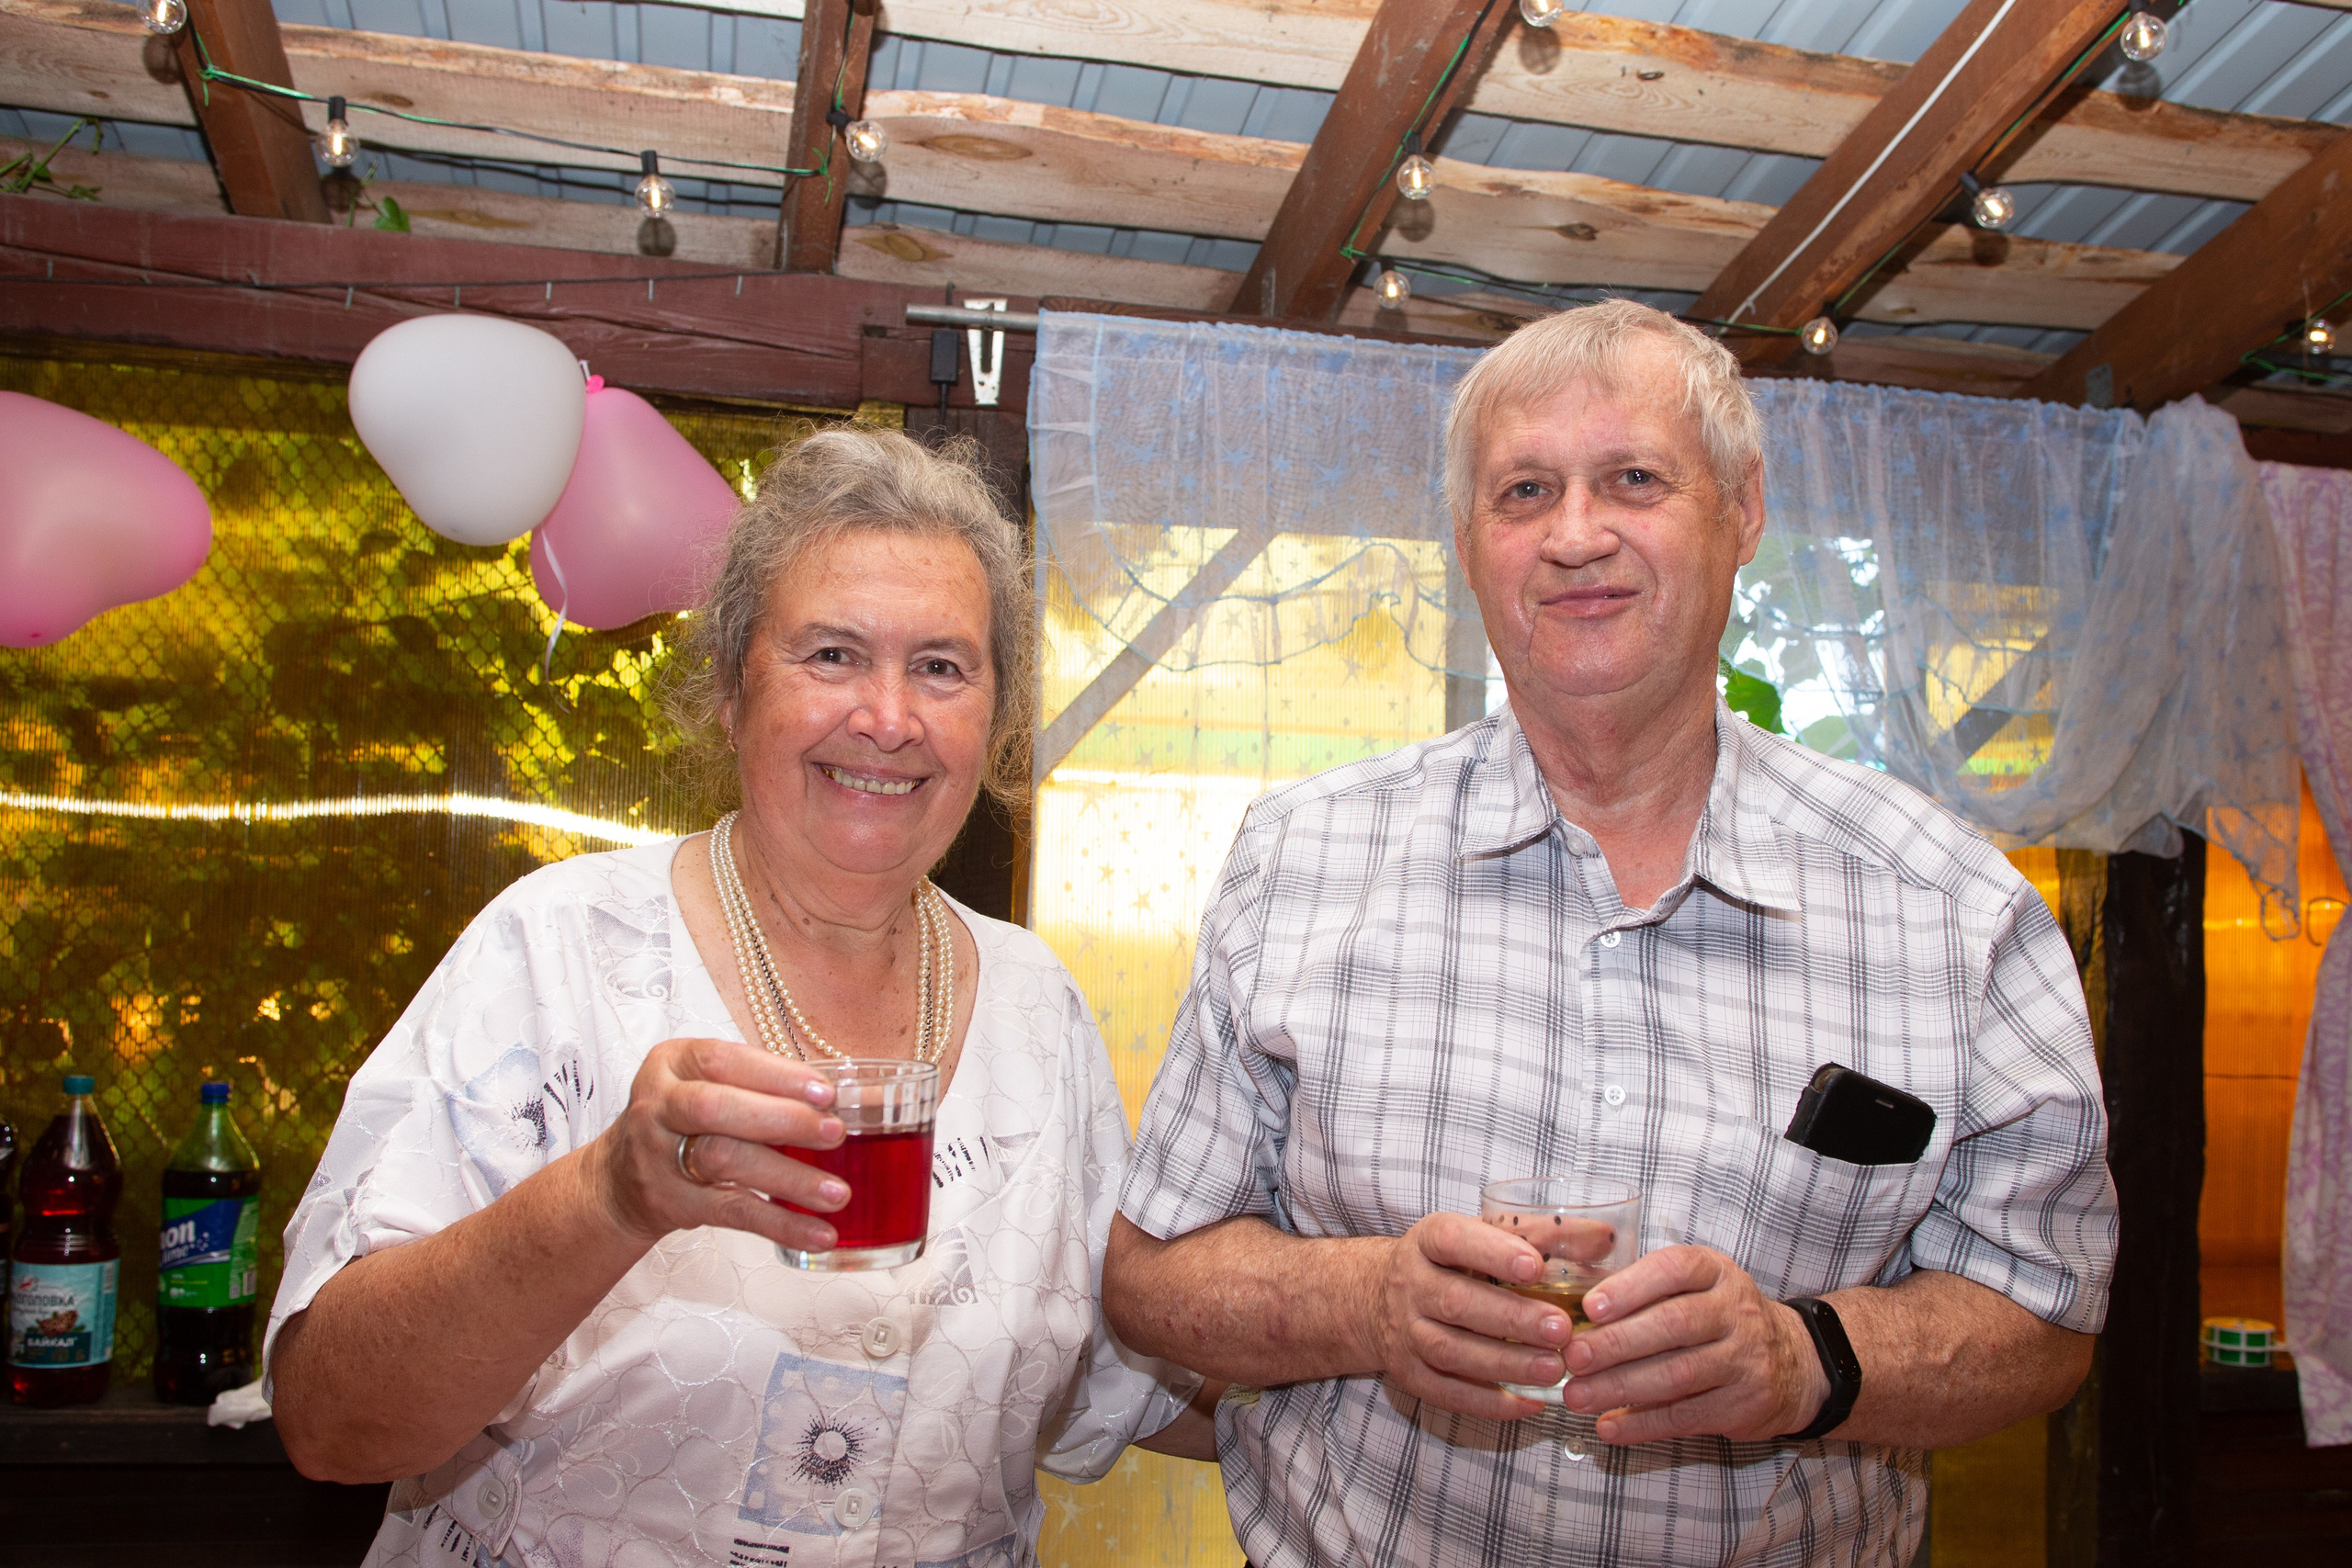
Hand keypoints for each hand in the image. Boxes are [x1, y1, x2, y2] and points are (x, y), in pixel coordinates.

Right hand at [586, 1036, 847, 1254]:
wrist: (620, 1179)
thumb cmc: (685, 1119)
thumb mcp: (705, 1083)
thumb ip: (757, 1084)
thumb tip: (839, 1099)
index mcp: (672, 1062)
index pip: (724, 1060)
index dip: (777, 1075)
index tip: (826, 1092)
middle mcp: (658, 1105)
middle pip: (717, 1108)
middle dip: (782, 1120)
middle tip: (835, 1133)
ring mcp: (658, 1157)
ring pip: (725, 1162)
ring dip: (788, 1178)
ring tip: (837, 1193)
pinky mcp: (672, 1204)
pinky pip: (732, 1213)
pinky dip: (781, 1223)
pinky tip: (819, 1232)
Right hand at [1363, 1212, 1579, 1420]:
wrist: (1380, 1298)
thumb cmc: (1454, 1263)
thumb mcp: (1484, 1235)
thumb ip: (1542, 1235)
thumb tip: (1603, 1239)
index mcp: (1429, 1241)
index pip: (1453, 1240)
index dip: (1492, 1252)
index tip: (1535, 1267)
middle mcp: (1411, 1285)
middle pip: (1456, 1302)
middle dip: (1511, 1319)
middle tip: (1561, 1330)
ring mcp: (1405, 1333)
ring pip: (1451, 1352)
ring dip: (1505, 1363)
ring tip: (1554, 1369)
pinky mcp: (1409, 1373)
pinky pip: (1447, 1393)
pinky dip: (1490, 1402)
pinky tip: (1531, 1402)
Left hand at [1559, 1245, 1828, 1443]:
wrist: (1793, 1362)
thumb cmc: (1719, 1317)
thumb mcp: (1695, 1285)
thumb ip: (1642, 1287)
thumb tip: (1572, 1301)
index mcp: (1715, 1272)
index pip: (1674, 1270)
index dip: (1630, 1288)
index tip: (1590, 1307)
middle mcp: (1735, 1311)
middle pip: (1674, 1325)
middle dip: (1618, 1343)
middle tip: (1573, 1357)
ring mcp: (1745, 1359)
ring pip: (1678, 1375)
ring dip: (1622, 1388)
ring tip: (1578, 1396)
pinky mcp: (1744, 1404)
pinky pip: (1687, 1416)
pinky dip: (1643, 1424)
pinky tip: (1608, 1426)